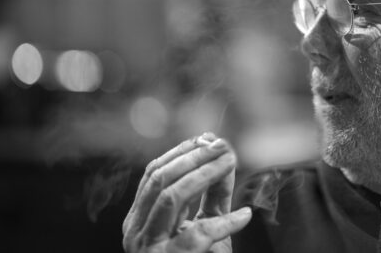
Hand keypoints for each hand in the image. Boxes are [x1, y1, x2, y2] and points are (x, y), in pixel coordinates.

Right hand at [122, 134, 251, 251]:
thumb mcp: (204, 226)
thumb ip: (212, 196)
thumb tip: (225, 157)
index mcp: (139, 220)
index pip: (153, 173)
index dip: (181, 151)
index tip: (208, 138)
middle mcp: (136, 232)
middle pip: (160, 179)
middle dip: (193, 156)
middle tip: (222, 145)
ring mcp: (149, 248)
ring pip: (171, 196)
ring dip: (204, 174)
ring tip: (229, 163)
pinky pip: (199, 234)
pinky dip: (226, 223)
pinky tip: (244, 216)